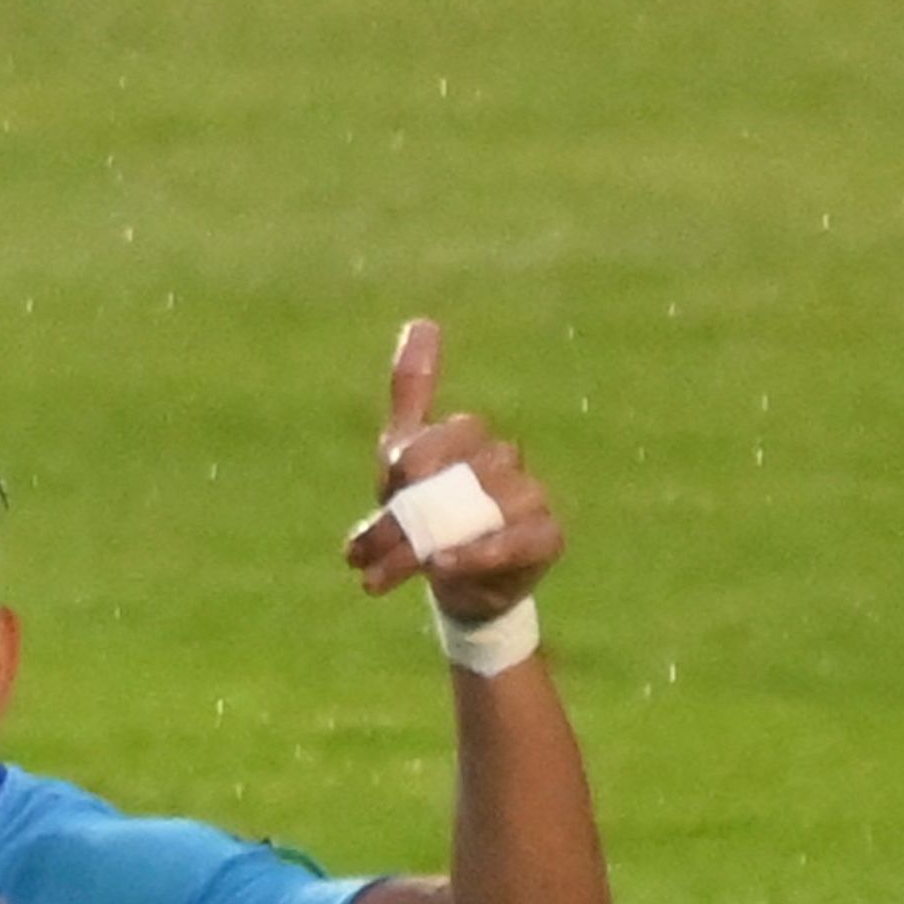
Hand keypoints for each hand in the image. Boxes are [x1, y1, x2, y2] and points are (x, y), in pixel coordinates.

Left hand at [343, 318, 564, 620]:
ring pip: (475, 511)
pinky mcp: (546, 537)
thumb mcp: (405, 454)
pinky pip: (516, 540)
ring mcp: (529, 497)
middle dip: (399, 517)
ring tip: (374, 580)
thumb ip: (412, 392)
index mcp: (466, 440)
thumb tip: (422, 320)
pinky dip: (476, 553)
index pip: (433, 441)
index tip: (380, 493)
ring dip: (419, 548)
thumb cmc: (429, 510)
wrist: (459, 582)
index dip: (403, 468)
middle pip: (451, 478)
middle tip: (357, 555)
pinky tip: (441, 565)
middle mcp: (502, 460)